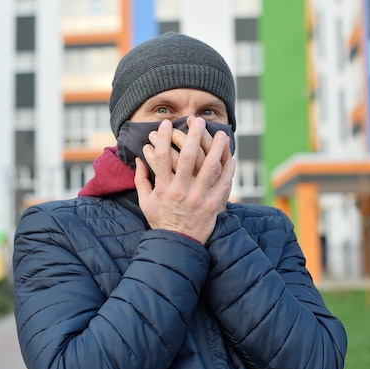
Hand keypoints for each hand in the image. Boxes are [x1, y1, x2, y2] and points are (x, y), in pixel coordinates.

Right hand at [134, 116, 234, 243]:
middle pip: (189, 157)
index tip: (167, 123)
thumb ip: (141, 179)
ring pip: (210, 168)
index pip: (163, 157)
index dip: (164, 138)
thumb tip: (139, 158)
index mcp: (163, 188)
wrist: (177, 245)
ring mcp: (198, 198)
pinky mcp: (213, 206)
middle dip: (194, 135)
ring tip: (221, 134)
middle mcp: (181, 191)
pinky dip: (228, 170)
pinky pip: (223, 184)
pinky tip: (230, 158)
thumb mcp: (145, 201)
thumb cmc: (161, 221)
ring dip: (217, 148)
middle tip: (198, 121)